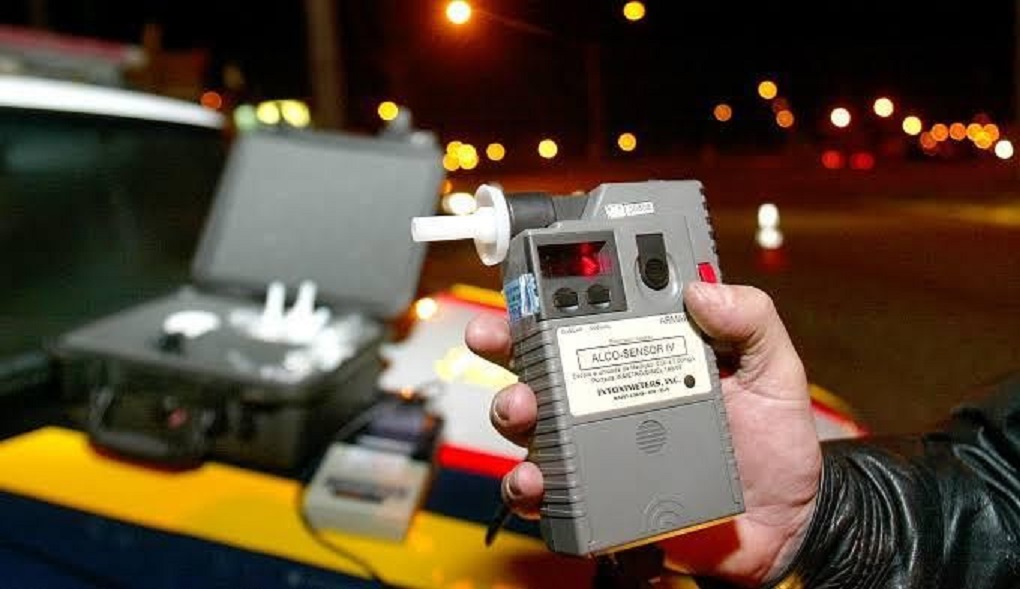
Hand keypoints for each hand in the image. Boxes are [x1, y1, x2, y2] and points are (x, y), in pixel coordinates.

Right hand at [464, 282, 821, 585]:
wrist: (782, 529)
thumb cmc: (776, 447)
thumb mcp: (776, 373)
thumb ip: (753, 321)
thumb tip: (702, 288)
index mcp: (651, 352)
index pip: (594, 309)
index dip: (555, 288)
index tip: (532, 274)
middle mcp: (614, 391)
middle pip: (544, 357)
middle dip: (507, 340)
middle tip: (498, 336)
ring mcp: (599, 442)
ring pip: (531, 418)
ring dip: (511, 407)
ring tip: (521, 409)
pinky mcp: (594, 492)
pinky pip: (545, 487)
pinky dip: (526, 483)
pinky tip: (535, 479)